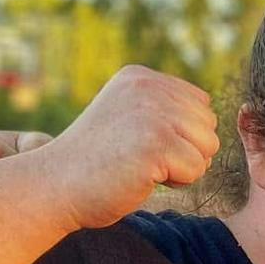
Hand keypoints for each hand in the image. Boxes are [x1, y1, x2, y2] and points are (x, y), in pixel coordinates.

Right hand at [27, 65, 220, 231]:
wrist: (54, 186)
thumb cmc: (95, 161)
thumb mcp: (126, 117)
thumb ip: (162, 107)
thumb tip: (210, 115)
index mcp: (139, 77)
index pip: (199, 103)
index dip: (180, 133)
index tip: (140, 142)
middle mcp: (147, 87)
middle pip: (208, 124)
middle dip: (185, 150)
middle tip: (140, 159)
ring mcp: (152, 114)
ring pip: (207, 146)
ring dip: (182, 167)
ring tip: (142, 167)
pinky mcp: (156, 143)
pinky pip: (197, 169)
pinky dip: (176, 182)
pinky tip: (142, 178)